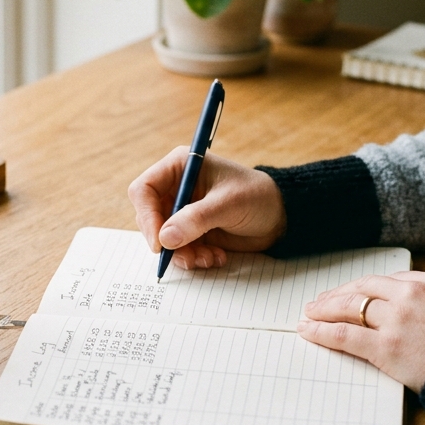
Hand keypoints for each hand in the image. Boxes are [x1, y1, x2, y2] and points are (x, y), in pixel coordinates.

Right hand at [128, 148, 285, 269]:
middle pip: (149, 218)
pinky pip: (178, 249)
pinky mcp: (191, 230)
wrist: (280, 217)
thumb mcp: (228, 204)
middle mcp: (177, 187)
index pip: (144, 190)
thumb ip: (196, 219)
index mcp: (180, 166)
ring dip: (183, 254)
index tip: (160, 242)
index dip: (147, 216)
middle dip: (167, 241)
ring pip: (163, 238)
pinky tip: (216, 257)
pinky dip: (193, 258)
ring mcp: (182, 210)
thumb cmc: (257, 197)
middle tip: (188, 256)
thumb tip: (165, 238)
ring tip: (209, 258)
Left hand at [298, 270, 424, 391]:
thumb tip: (418, 314)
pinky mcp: (387, 345)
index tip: (355, 293)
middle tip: (323, 301)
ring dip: (326, 309)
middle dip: (340, 294)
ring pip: (351, 307)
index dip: (367, 288)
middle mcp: (414, 293)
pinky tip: (310, 331)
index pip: (390, 280)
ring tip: (311, 313)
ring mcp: (398, 318)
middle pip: (366, 287)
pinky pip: (345, 334)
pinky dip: (322, 331)